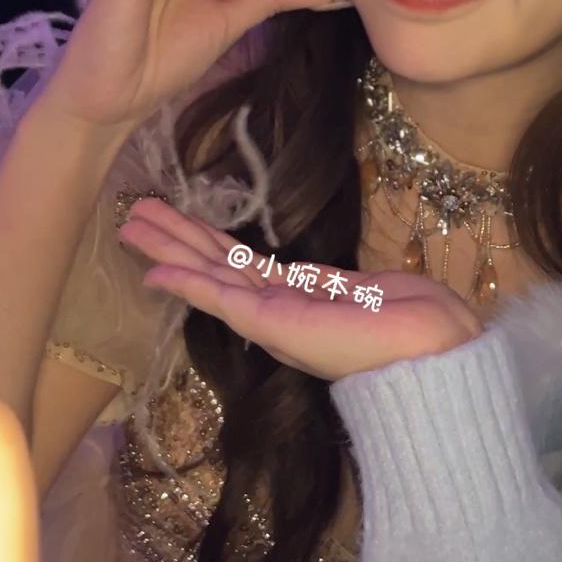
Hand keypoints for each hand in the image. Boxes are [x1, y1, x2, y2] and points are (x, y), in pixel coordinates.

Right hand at [120, 198, 483, 380]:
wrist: (434, 349)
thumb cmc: (413, 318)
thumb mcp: (364, 289)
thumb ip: (327, 284)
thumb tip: (308, 277)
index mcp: (297, 299)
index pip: (238, 266)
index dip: (203, 243)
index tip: (173, 222)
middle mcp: (277, 310)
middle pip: (213, 266)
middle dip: (173, 239)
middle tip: (131, 213)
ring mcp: (272, 319)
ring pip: (208, 276)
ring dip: (168, 250)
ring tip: (128, 225)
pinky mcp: (274, 324)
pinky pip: (222, 298)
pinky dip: (187, 283)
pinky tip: (155, 271)